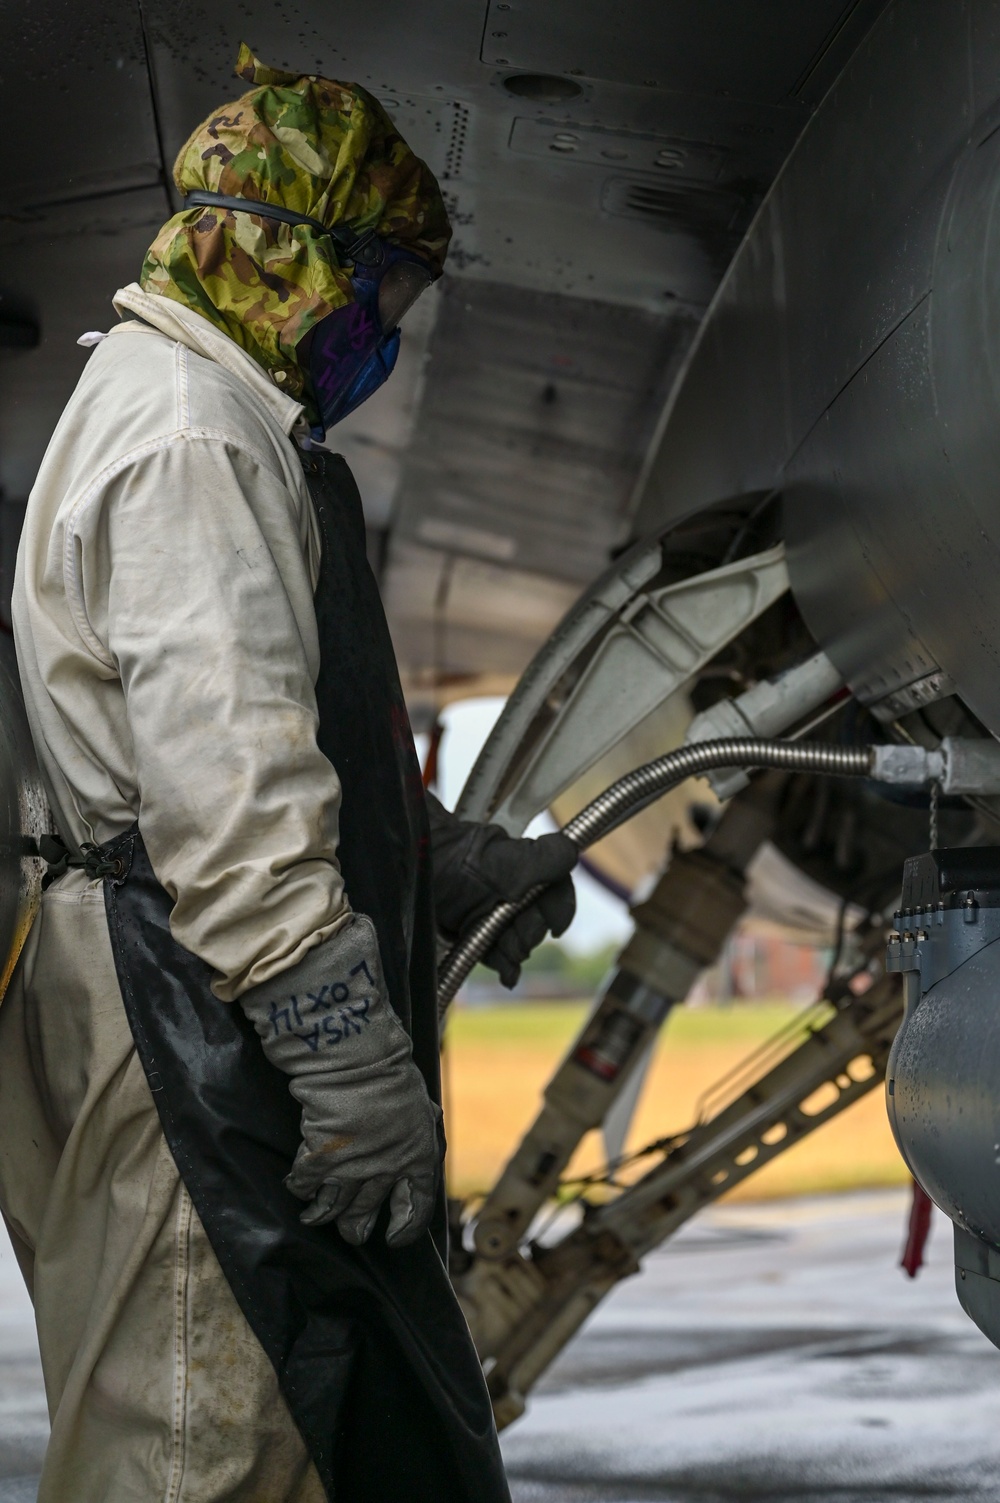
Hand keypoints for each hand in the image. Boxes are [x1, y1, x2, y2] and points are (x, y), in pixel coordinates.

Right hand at [239, 915, 441, 1246]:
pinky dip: (300, 1188)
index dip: (406, 1227)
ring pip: (334, 1208)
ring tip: (313, 1216)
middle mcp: (386, 1171)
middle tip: (350, 1233)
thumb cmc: (390, 1074)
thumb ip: (412, 1132)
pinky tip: (297, 1187)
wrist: (357, 1060)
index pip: (417, 1205)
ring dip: (322, 1215)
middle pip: (368, 1213)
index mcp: (417, 1157)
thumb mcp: (417, 1106)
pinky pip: (306, 1185)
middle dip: (356, 1228)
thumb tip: (413, 1137)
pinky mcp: (320, 1160)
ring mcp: (351, 1170)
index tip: (394, 1237)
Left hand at [426, 793, 577, 986]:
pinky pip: (499, 956)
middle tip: (511, 934)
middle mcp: (512, 894)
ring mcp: (493, 916)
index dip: (559, 911)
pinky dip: (505, 966)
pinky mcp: (474, 935)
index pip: (557, 894)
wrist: (410, 874)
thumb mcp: (502, 857)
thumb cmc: (453, 859)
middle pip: (540, 924)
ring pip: (520, 944)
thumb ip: (543, 857)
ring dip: (515, 952)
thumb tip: (573, 851)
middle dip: (529, 934)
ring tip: (502, 952)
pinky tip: (507, 975)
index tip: (555, 926)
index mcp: (524, 871)